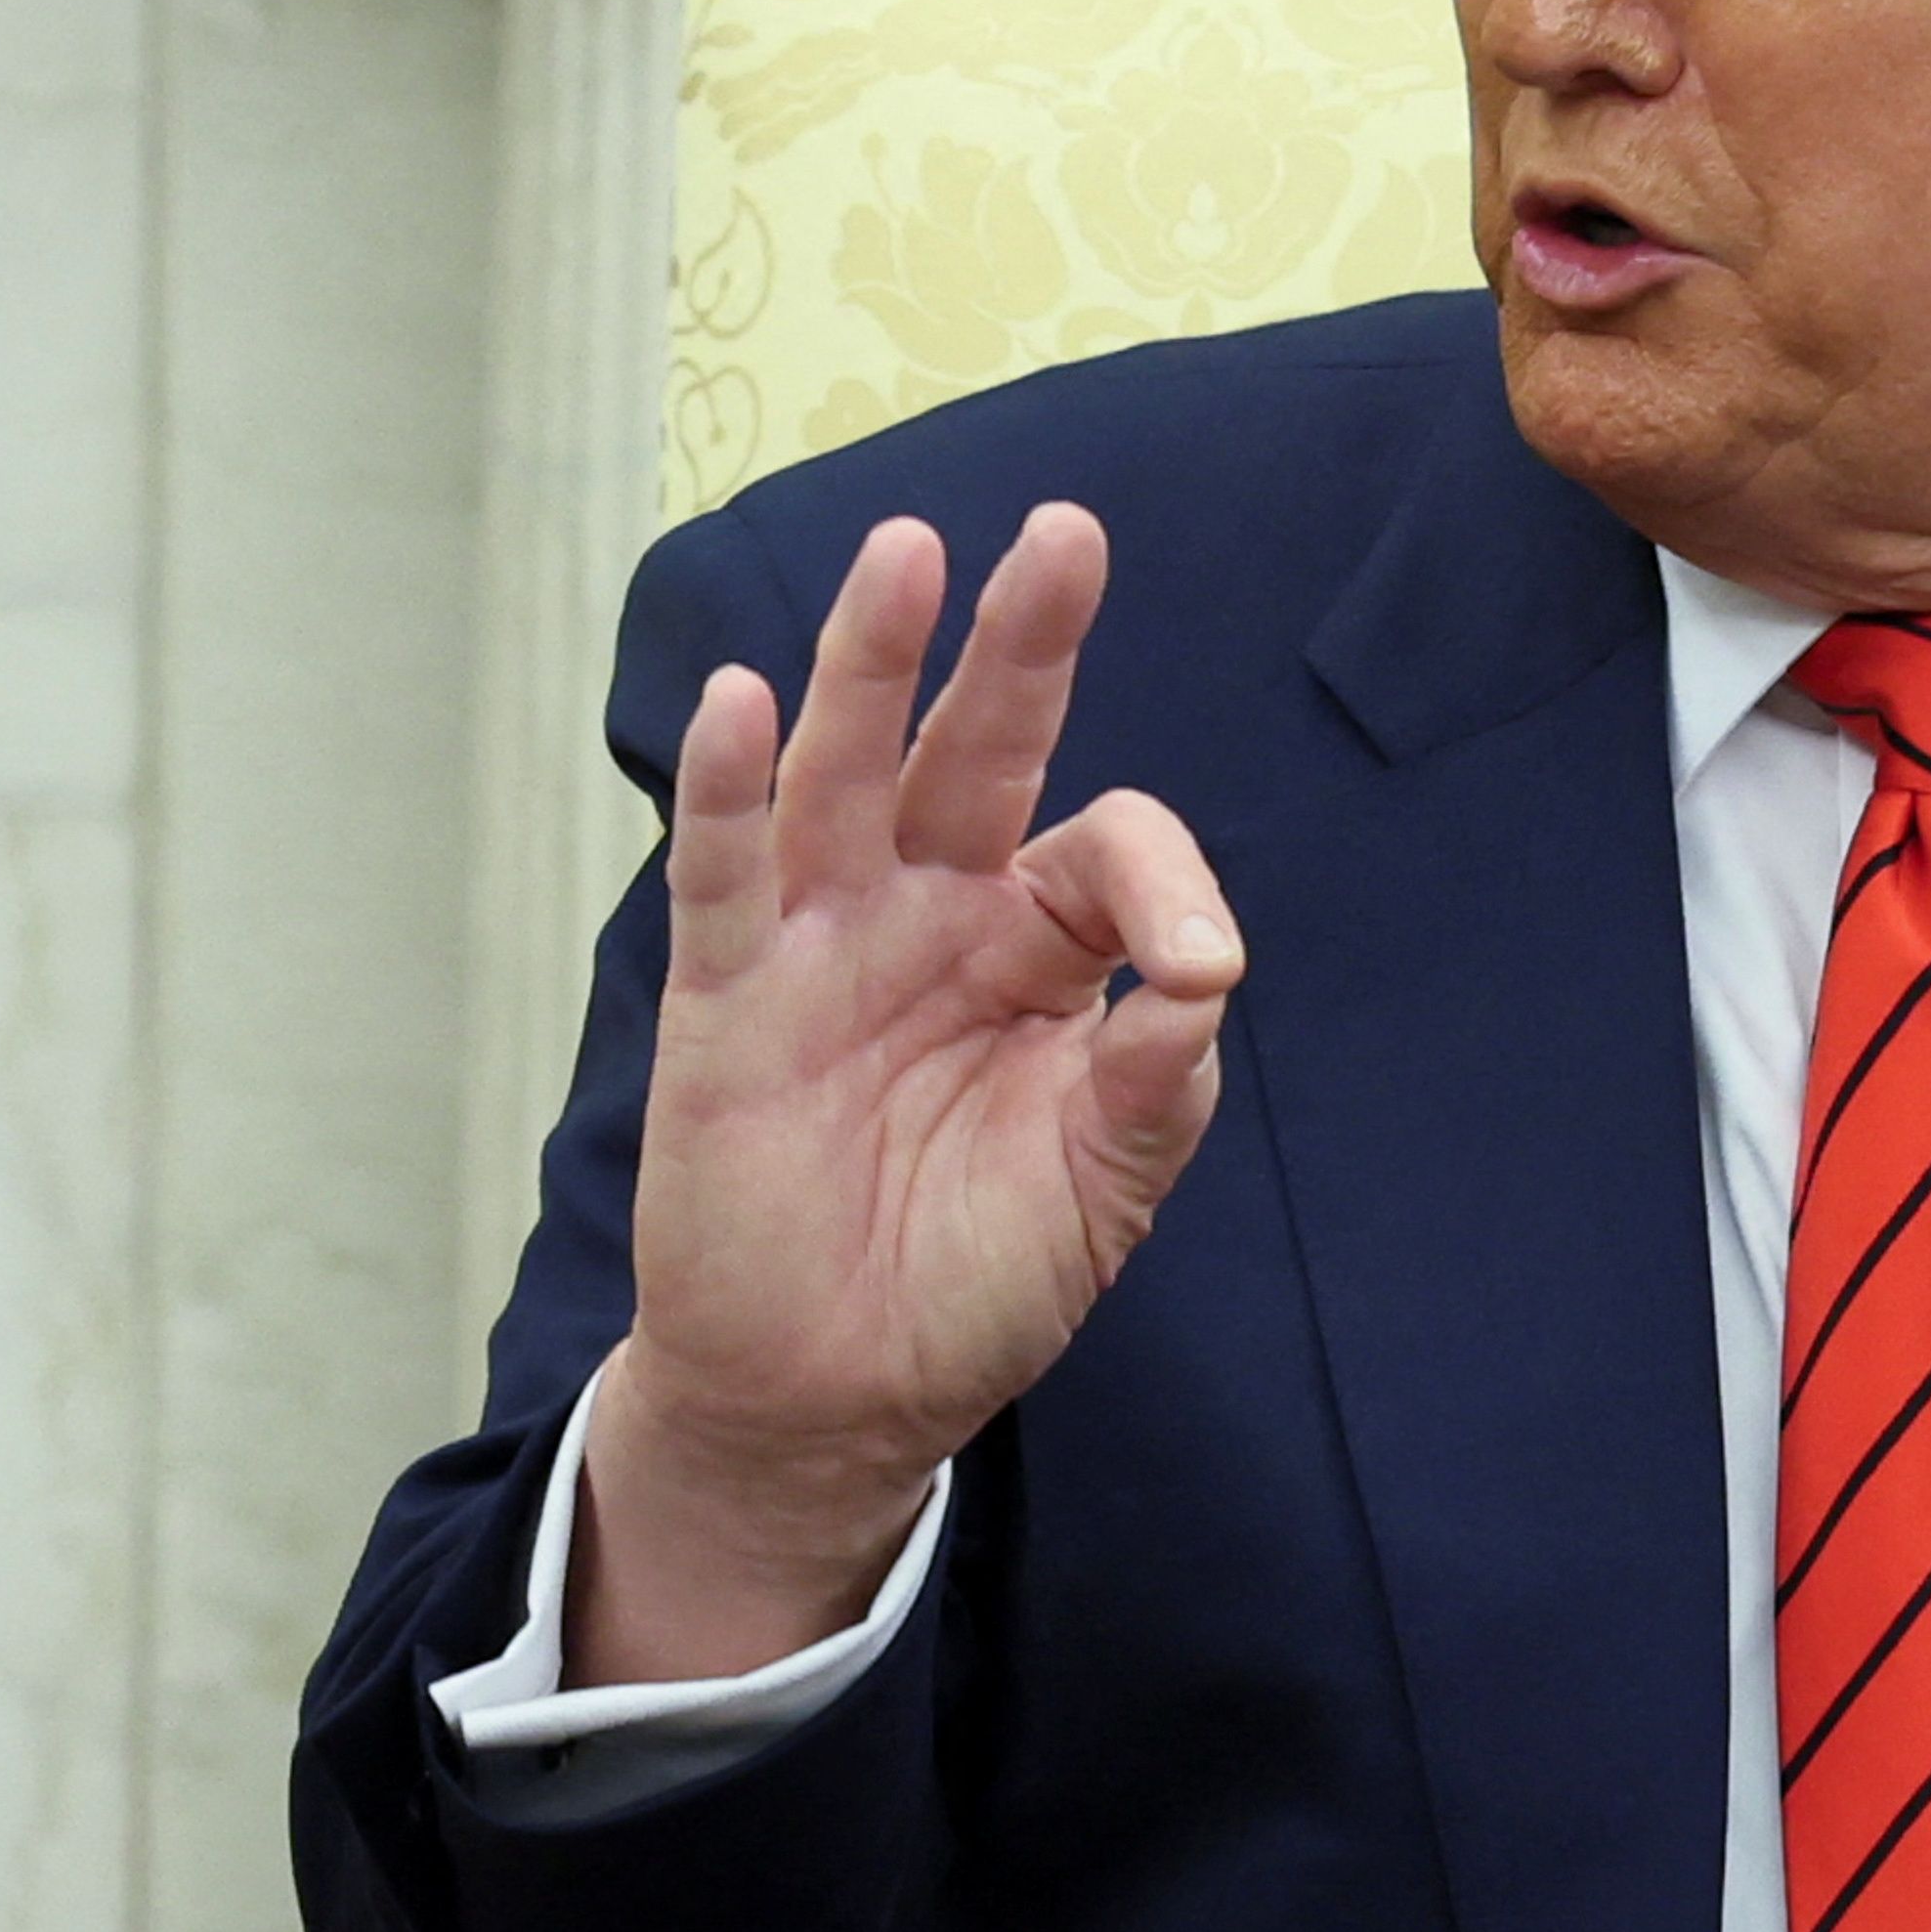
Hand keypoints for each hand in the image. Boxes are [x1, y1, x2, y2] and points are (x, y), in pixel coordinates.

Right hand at [569, 506, 1244, 1693]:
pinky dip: (730, 789)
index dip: (1161, 881)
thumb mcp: (1102, 1187)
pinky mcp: (728, 1002)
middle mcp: (926, 920)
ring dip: (869, 665)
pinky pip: (727, 876)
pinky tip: (744, 700)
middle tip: (1066, 533)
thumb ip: (1156, 1081)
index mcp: (1031, 953)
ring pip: (846, 777)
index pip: (1103, 851)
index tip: (1197, 969)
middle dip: (1016, 644)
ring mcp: (821, 948)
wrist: (835, 1398)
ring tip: (906, 553)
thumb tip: (1203, 978)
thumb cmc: (971, 1284)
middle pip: (972, 751)